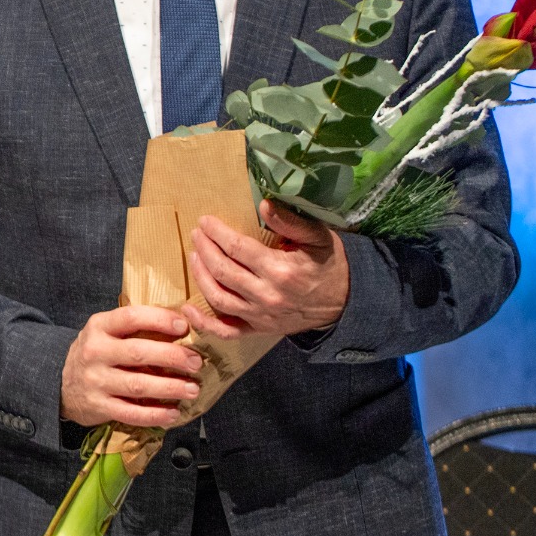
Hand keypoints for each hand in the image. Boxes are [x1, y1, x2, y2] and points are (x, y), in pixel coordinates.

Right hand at [61, 304, 201, 426]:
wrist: (62, 384)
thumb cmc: (97, 354)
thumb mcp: (105, 332)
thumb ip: (134, 328)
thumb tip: (182, 325)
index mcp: (99, 327)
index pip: (130, 317)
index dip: (159, 320)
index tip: (183, 326)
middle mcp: (95, 352)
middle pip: (138, 352)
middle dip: (172, 357)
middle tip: (196, 362)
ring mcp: (95, 381)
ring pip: (137, 384)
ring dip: (169, 387)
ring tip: (192, 389)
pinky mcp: (99, 406)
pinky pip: (131, 413)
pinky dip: (155, 414)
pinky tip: (173, 413)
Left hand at [183, 200, 349, 339]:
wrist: (347, 303)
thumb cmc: (330, 264)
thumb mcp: (318, 238)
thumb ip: (290, 222)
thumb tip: (264, 204)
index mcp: (281, 270)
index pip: (237, 248)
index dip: (217, 233)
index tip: (204, 221)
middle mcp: (268, 296)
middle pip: (223, 271)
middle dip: (205, 249)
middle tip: (196, 234)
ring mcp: (262, 316)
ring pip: (219, 299)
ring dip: (200, 276)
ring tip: (194, 256)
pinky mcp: (260, 329)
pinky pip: (227, 332)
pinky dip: (205, 323)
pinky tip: (187, 309)